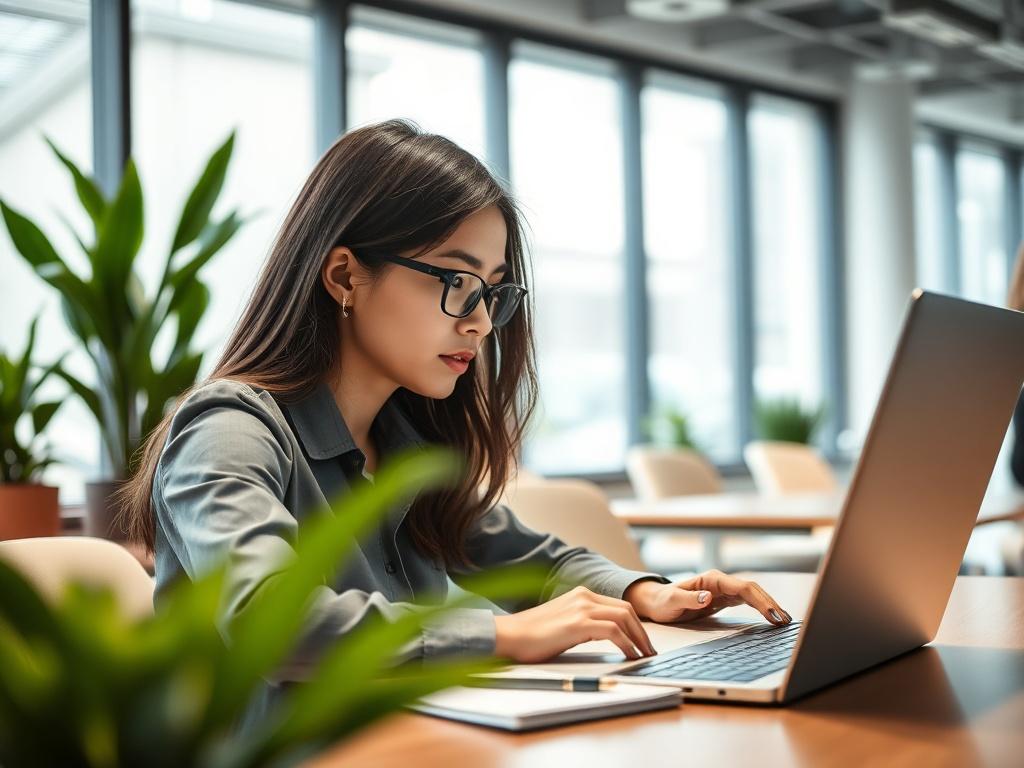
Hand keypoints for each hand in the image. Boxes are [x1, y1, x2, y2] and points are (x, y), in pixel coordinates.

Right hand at [493, 585, 657, 663]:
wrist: (509, 635)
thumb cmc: (531, 635)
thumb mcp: (563, 622)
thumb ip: (583, 623)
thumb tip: (605, 636)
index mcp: (580, 594)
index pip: (619, 606)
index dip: (635, 624)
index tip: (642, 641)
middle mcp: (584, 596)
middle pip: (627, 610)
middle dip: (642, 631)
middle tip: (649, 650)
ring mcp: (581, 608)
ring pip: (625, 618)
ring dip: (639, 639)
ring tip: (644, 655)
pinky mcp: (578, 623)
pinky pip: (614, 632)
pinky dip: (627, 644)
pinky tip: (630, 656)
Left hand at [623, 570, 792, 625]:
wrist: (656, 602)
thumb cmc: (662, 601)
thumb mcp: (671, 602)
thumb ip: (688, 599)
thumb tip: (708, 597)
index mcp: (711, 580)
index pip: (742, 588)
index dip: (759, 600)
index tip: (772, 613)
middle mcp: (720, 583)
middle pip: (752, 590)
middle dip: (770, 604)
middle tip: (786, 621)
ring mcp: (724, 591)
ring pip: (753, 595)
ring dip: (769, 606)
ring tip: (786, 621)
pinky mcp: (724, 600)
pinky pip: (748, 602)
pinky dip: (761, 609)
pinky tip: (772, 618)